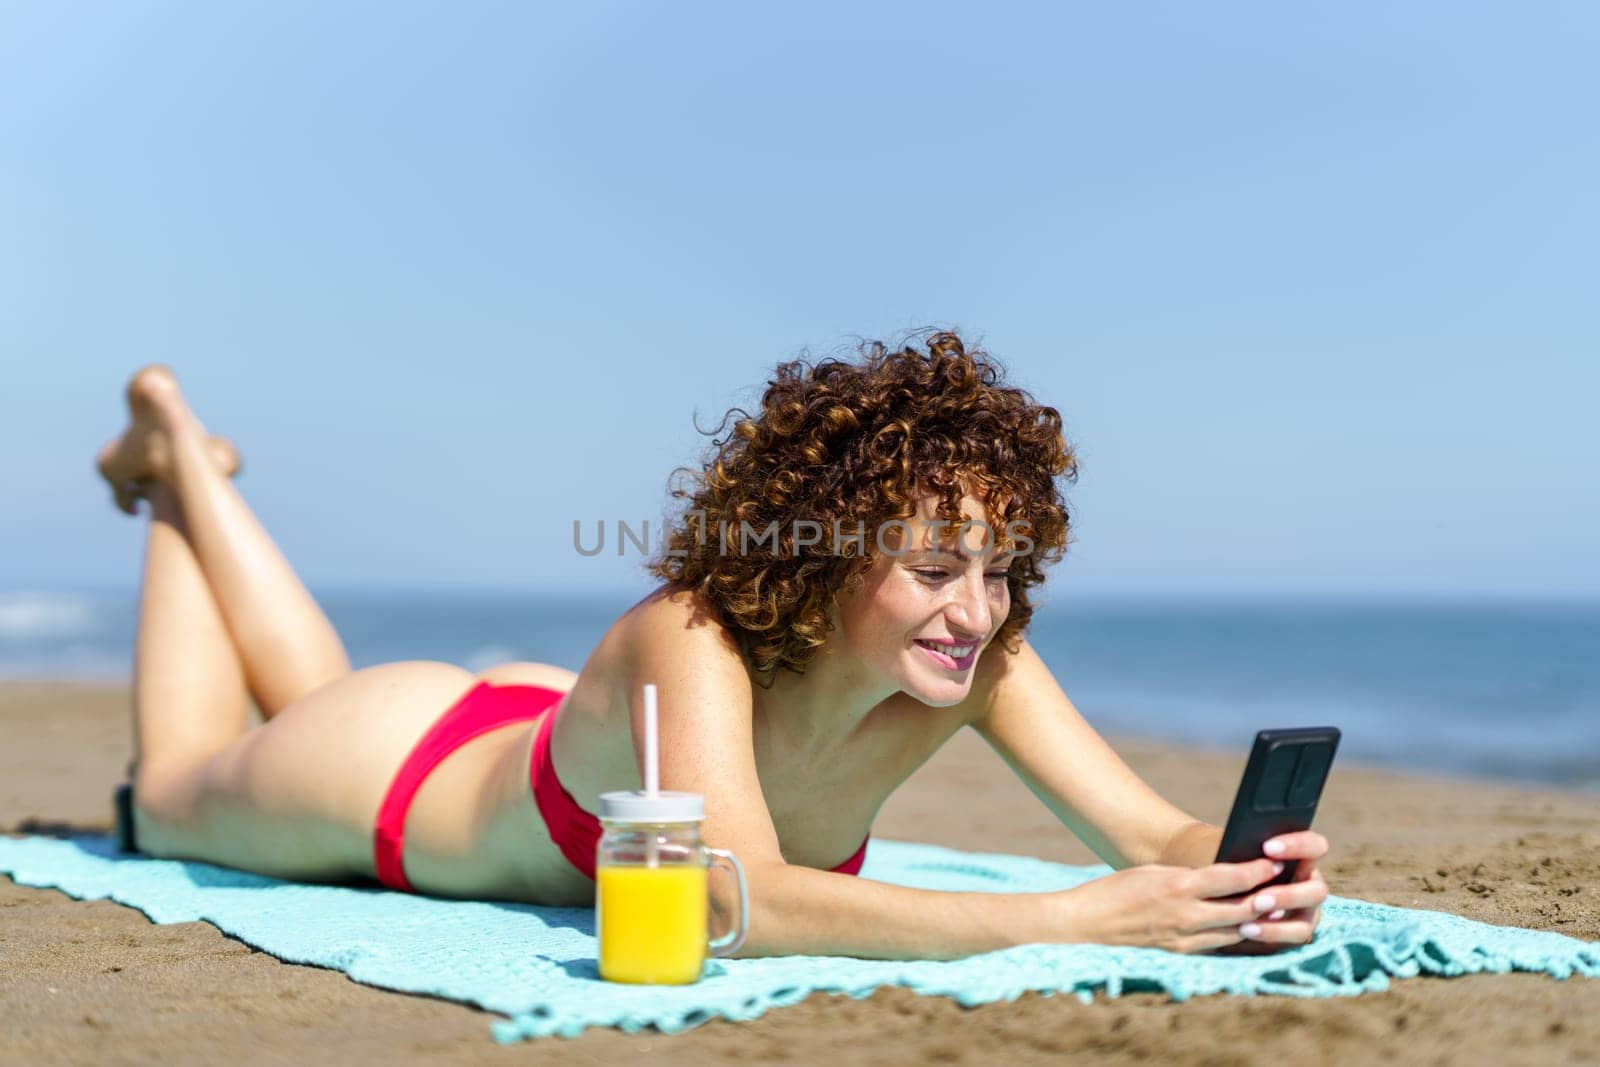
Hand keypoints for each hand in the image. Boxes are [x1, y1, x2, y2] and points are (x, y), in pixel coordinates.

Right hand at [1044, 857, 1288, 953]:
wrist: (1088, 921)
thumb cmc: (1119, 888)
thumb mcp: (1156, 872)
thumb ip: (1191, 876)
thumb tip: (1225, 875)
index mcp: (1178, 886)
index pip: (1230, 878)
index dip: (1257, 870)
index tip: (1275, 861)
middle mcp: (1186, 914)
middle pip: (1242, 908)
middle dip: (1268, 897)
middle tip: (1288, 886)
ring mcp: (1184, 937)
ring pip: (1236, 931)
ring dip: (1258, 920)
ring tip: (1276, 908)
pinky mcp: (1180, 951)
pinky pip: (1218, 945)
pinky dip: (1237, 936)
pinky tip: (1250, 929)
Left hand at [1221, 831, 1328, 953]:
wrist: (1220, 899)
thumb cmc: (1231, 868)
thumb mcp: (1236, 856)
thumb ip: (1246, 851)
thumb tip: (1239, 842)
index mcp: (1302, 859)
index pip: (1315, 846)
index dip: (1298, 846)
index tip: (1267, 848)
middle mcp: (1310, 885)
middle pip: (1318, 890)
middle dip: (1289, 895)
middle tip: (1259, 898)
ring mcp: (1307, 911)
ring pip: (1308, 919)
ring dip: (1281, 919)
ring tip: (1252, 912)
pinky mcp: (1296, 932)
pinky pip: (1293, 936)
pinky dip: (1271, 932)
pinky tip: (1246, 928)